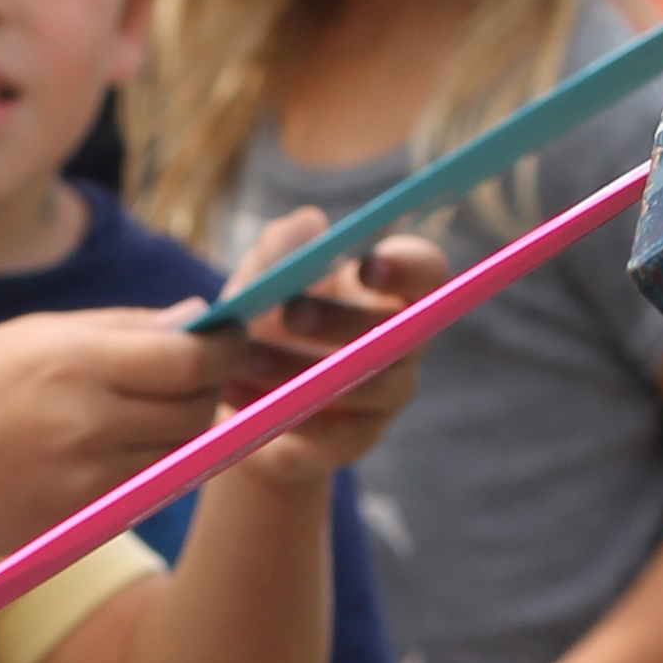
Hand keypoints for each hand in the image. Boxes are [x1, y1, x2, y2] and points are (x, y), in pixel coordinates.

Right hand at [0, 308, 238, 554]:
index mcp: (75, 360)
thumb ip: (118, 328)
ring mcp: (93, 472)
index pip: (190, 357)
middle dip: (210, 384)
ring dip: (185, 425)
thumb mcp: (28, 337)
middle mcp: (91, 419)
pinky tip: (126, 441)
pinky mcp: (89, 512)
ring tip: (153, 404)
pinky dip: (157, 458)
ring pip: (182, 447)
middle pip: (197, 405)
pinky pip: (152, 480)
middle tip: (199, 370)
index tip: (229, 336)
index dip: (225, 347)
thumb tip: (194, 317)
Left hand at [204, 222, 450, 485]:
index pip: (428, 271)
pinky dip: (281, 410)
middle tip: (290, 312)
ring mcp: (387, 395)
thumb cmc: (262, 323)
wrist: (242, 401)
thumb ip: (278, 251)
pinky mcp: (357, 440)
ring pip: (365, 384)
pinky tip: (234, 393)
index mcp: (390, 289)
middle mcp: (403, 341)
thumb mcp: (259, 283)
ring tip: (245, 358)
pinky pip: (331, 431)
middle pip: (402, 331)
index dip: (407, 267)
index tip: (364, 264)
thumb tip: (308, 222)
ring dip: (302, 369)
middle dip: (343, 321)